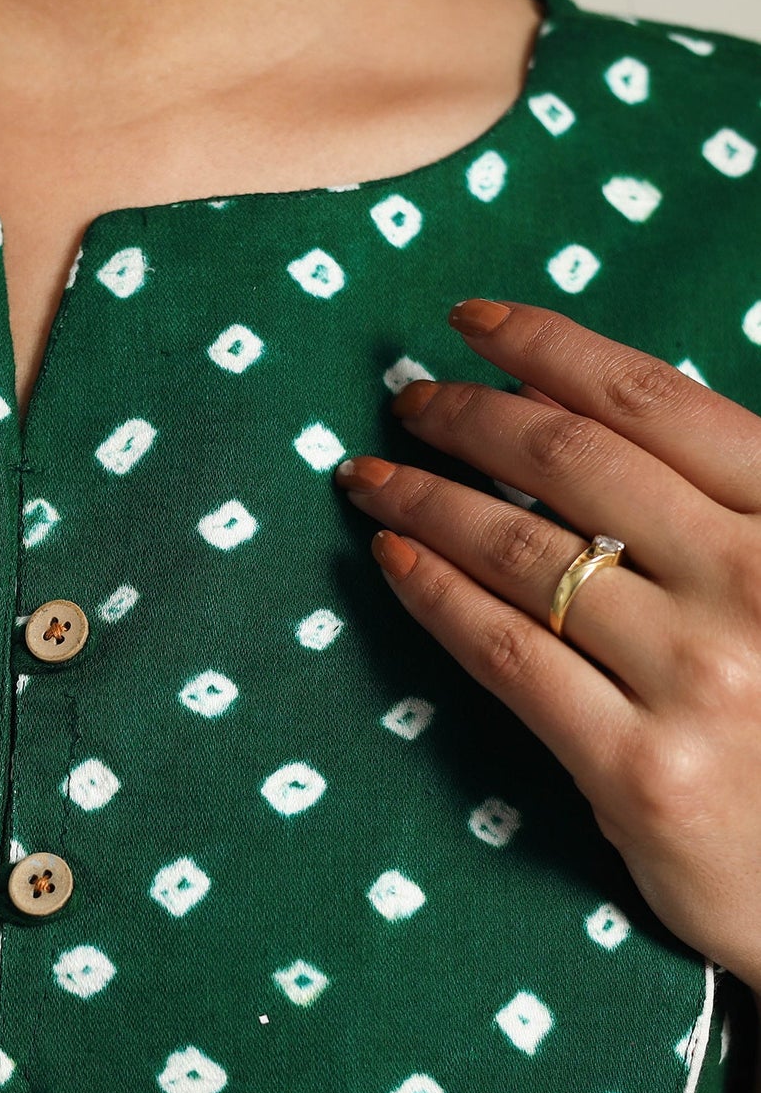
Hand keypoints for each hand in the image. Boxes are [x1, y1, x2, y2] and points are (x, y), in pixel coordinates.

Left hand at [334, 299, 760, 989]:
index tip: (469, 323)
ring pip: (525, 554)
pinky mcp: (639, 769)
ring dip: (428, 500)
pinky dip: (437, 597)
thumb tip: (585, 425)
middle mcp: (758, 582)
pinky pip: (508, 657)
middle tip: (406, 399)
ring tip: (371, 478)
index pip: (656, 403)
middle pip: (575, 466)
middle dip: (471, 418)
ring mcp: (701, 679)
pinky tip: (392, 561)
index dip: (549, 349)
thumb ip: (726, 508)